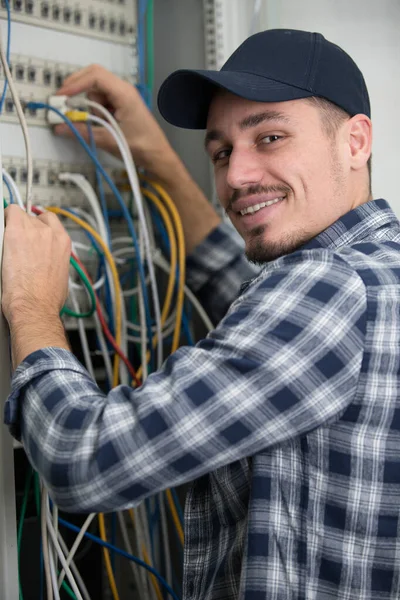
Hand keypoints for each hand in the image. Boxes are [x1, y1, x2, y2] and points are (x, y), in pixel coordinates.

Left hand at [2, 206, 70, 326]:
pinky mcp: (16, 233)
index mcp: (63, 243)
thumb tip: (47, 261)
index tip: (33, 234)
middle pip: (35, 219)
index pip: (50, 222)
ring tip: (10, 246)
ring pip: (20, 216)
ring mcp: (34, 232)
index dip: (39, 228)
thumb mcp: (60, 276)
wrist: (35, 306)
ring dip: (15, 228)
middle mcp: (51, 234)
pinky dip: (4, 220)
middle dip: (27, 230)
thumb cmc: (46, 299)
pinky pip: (9, 213)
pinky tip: (2, 236)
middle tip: (20, 245)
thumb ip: (54, 259)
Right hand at [55, 64, 177, 182]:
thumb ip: (82, 132)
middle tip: (63, 103)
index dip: (75, 83)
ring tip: (99, 125)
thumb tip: (59, 127)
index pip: (95, 76)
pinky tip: (102, 125)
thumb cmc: (141, 147)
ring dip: (89, 106)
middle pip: (93, 77)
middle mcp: (123, 90)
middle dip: (77, 89)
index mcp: (124, 93)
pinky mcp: (120, 106)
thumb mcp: (108, 140)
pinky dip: (95, 111)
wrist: (158, 156)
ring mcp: (122, 97)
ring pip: (95, 92)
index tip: (62, 96)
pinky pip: (101, 102)